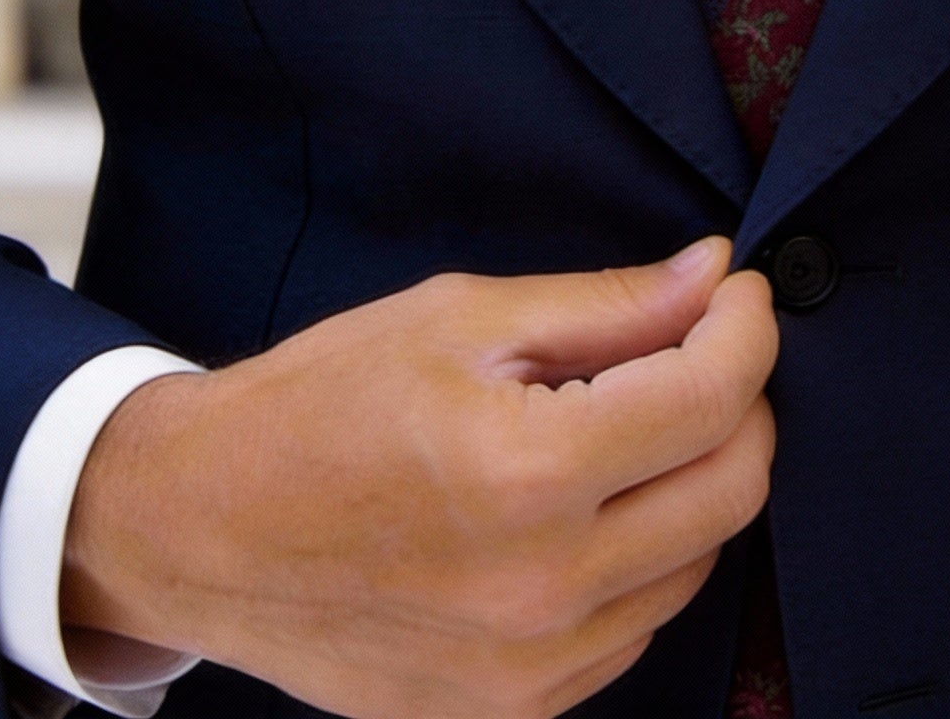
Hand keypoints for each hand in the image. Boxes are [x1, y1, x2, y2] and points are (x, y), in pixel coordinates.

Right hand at [61, 239, 776, 718]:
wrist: (201, 529)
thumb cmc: (319, 405)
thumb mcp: (460, 318)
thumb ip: (605, 304)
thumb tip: (713, 274)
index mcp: (527, 473)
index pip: (712, 396)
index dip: (748, 327)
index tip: (740, 293)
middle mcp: (544, 588)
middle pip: (734, 488)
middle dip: (741, 399)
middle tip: (701, 346)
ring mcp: (531, 670)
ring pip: (698, 563)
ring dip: (693, 480)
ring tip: (628, 422)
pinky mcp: (512, 714)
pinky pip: (636, 628)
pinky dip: (643, 556)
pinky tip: (586, 505)